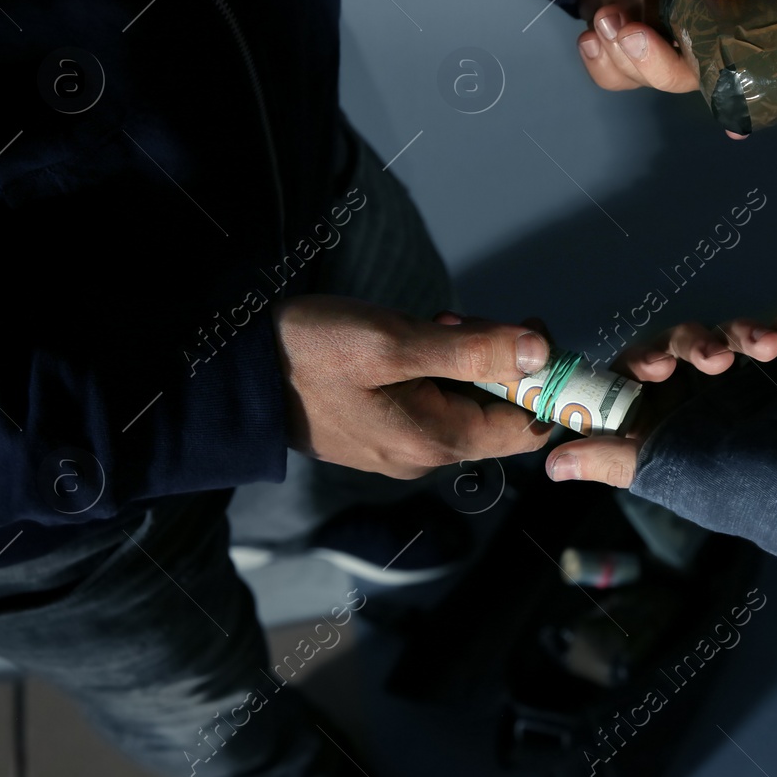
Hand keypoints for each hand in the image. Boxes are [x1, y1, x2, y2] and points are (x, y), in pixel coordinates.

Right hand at [273, 295, 551, 477]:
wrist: (234, 376)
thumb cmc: (311, 353)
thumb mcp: (395, 342)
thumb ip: (471, 350)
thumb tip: (540, 353)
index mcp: (437, 442)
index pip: (524, 427)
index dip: (543, 383)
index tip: (534, 334)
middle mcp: (425, 455)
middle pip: (494, 412)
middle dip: (495, 362)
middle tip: (461, 321)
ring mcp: (400, 447)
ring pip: (463, 402)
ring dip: (463, 360)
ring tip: (431, 324)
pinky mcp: (379, 429)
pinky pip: (430, 402)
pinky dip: (434, 370)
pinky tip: (411, 339)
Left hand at [543, 308, 776, 487]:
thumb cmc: (736, 495)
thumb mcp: (668, 475)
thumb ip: (613, 460)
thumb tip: (552, 463)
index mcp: (656, 418)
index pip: (632, 373)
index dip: (641, 362)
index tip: (656, 366)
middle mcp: (688, 397)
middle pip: (679, 346)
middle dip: (695, 344)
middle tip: (717, 358)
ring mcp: (733, 383)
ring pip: (725, 337)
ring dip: (744, 332)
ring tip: (766, 345)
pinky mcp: (773, 374)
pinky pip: (774, 339)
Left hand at [568, 0, 750, 94]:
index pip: (729, 36)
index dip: (710, 58)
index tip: (667, 42)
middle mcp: (685, 8)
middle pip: (688, 70)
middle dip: (654, 64)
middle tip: (623, 29)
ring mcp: (649, 23)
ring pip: (650, 76)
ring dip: (622, 61)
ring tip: (601, 18)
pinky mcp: (616, 33)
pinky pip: (617, 73)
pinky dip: (601, 65)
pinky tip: (589, 36)